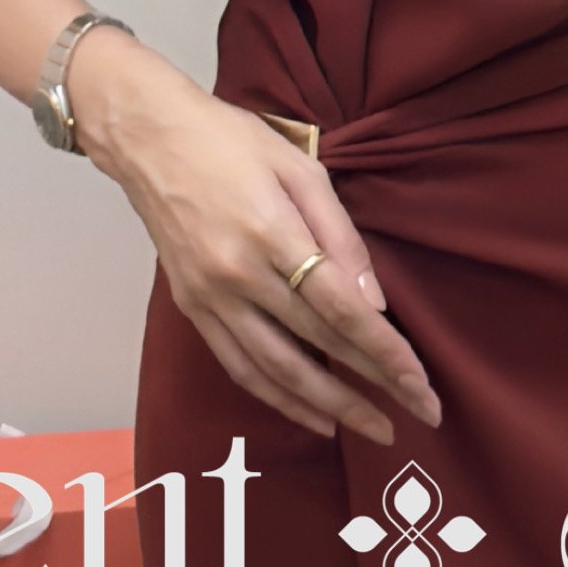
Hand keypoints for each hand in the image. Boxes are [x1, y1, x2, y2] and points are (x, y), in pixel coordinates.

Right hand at [66, 34, 442, 447]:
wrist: (147, 139)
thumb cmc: (229, 141)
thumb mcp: (300, 168)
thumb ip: (341, 234)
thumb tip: (374, 302)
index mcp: (271, 234)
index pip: (341, 309)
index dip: (385, 351)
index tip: (420, 383)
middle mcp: (238, 275)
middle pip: (318, 344)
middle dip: (375, 383)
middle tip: (420, 413)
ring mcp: (211, 298)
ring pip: (277, 370)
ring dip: (331, 405)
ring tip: (375, 427)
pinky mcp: (193, 308)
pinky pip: (240, 367)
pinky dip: (280, 398)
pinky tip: (316, 415)